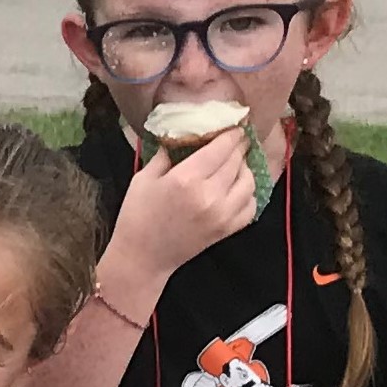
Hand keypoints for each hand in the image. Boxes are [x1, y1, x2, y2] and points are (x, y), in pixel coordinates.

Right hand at [114, 125, 260, 275]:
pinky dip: (247, 194)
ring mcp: (222, 214)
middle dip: (238, 148)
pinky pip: (250, 205)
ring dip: (244, 169)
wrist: (142, 259)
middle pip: (236, 161)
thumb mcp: (143, 179)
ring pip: (248, 181)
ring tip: (236, 165)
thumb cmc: (137, 217)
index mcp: (186, 178)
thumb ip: (165, 155)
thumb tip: (182, 137)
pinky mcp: (227, 230)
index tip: (234, 128)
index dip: (231, 134)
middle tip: (236, 142)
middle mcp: (209, 195)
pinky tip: (237, 189)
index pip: (221, 147)